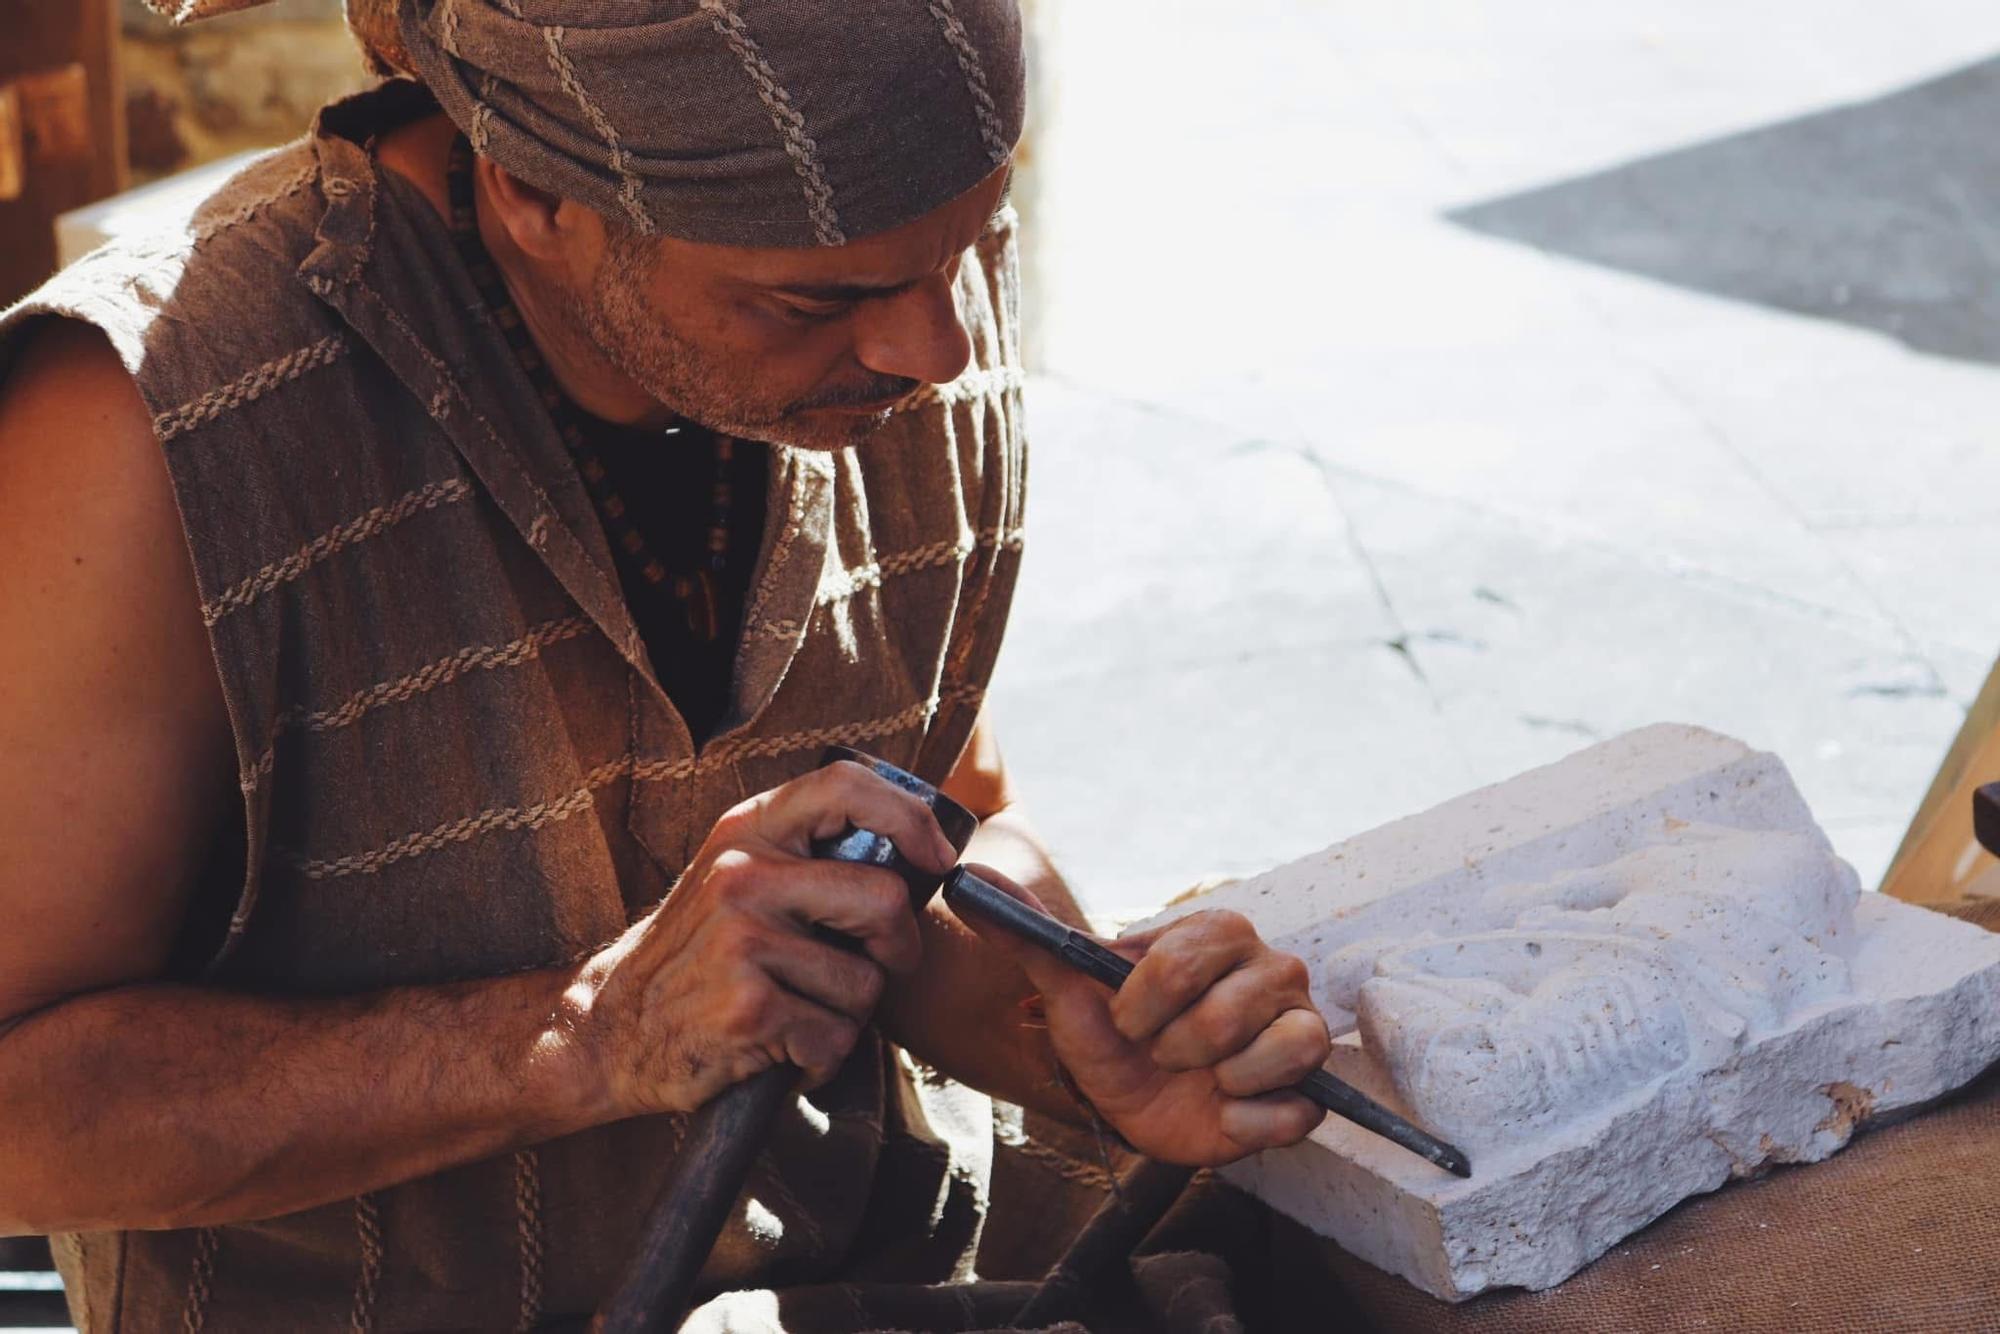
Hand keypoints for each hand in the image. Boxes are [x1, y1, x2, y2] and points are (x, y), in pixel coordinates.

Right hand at [568, 761, 959, 1116]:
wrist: (611, 1028)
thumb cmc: (697, 955)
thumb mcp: (737, 878)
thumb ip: (805, 856)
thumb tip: (915, 854)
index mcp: (748, 832)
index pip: (846, 786)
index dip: (910, 817)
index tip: (938, 858)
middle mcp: (743, 876)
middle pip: (883, 898)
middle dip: (899, 946)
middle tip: (880, 967)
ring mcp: (742, 941)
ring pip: (865, 983)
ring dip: (848, 1014)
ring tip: (798, 1010)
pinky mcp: (748, 1008)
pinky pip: (835, 1037)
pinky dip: (820, 1058)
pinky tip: (781, 1050)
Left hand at [962, 867, 1331, 1165]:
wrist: (1138, 1107)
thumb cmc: (1112, 1039)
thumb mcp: (1068, 990)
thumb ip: (1029, 934)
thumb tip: (971, 878)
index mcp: (1219, 933)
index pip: (1181, 964)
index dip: (1140, 1006)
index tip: (1127, 1020)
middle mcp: (1273, 968)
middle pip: (1225, 1013)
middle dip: (1175, 1046)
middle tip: (1165, 1052)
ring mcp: (1302, 1023)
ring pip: (1275, 1052)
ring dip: (1218, 1080)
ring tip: (1205, 1078)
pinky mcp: (1313, 1084)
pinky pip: (1294, 1108)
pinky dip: (1249, 1121)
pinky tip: (1230, 1109)